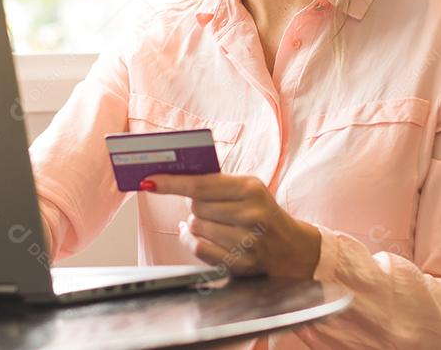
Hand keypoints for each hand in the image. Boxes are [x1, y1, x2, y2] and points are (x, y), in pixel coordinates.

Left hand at [141, 173, 321, 277]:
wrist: (291, 248)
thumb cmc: (262, 212)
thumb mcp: (248, 190)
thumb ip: (216, 183)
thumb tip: (174, 177)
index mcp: (251, 189)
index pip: (200, 184)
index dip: (172, 182)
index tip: (150, 180)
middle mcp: (251, 214)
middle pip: (196, 206)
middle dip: (195, 206)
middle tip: (208, 207)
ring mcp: (247, 241)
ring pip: (197, 227)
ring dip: (195, 224)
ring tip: (211, 223)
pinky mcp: (241, 263)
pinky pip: (200, 249)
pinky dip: (191, 240)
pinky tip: (195, 235)